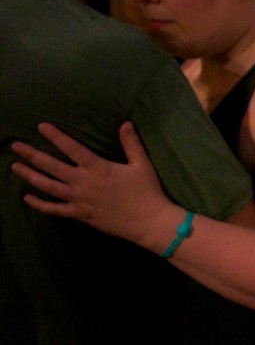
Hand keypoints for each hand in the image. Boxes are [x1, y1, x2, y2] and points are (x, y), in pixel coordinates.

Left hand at [10, 122, 183, 251]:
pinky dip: (39, 204)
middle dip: (32, 155)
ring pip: (48, 186)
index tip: (41, 127)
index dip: (56, 136)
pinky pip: (55, 209)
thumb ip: (131, 143)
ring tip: (15, 167)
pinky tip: (27, 198)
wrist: (148, 221)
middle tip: (15, 146)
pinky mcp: (79, 214)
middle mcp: (84, 182)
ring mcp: (79, 199)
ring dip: (30, 176)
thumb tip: (125, 123)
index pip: (72, 148)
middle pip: (52, 166)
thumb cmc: (147, 191)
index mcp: (98, 168)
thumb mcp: (142, 164)